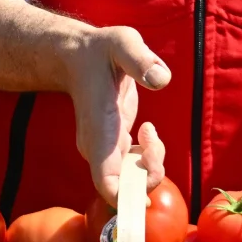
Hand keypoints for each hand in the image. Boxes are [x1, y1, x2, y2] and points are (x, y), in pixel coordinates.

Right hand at [66, 25, 169, 202]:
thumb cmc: (100, 49)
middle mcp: (99, 148)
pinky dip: (150, 158)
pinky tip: (148, 131)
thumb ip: (140, 59)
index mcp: (99, 132)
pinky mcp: (115, 145)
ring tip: (150, 129)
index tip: (146, 193)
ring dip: (153, 164)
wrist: (80, 55)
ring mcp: (106, 149)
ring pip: (134, 178)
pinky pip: (136, 168)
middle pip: (127, 186)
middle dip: (151, 173)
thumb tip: (160, 78)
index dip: (126, 198)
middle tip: (153, 136)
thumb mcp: (122, 43)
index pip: (107, 182)